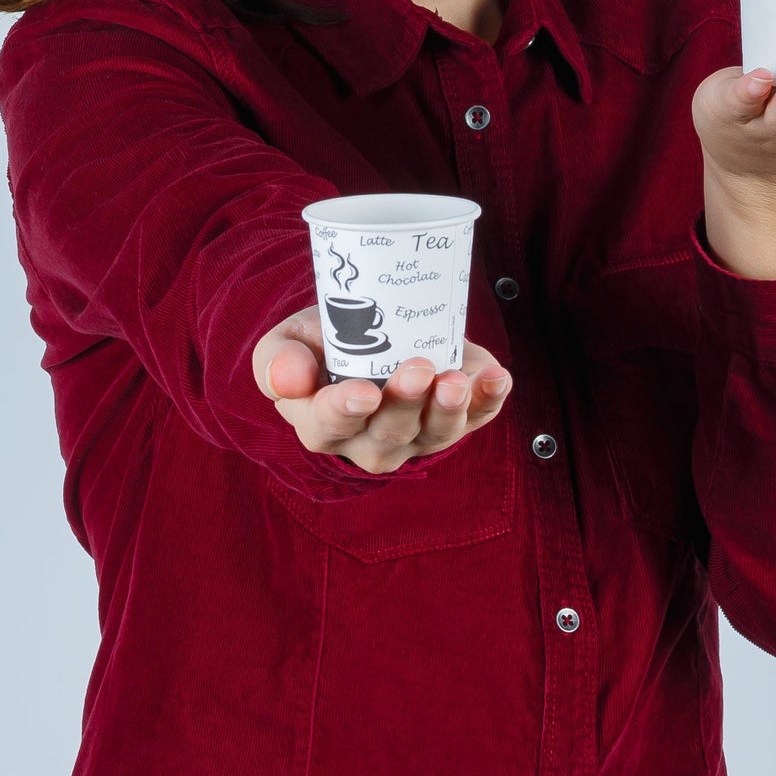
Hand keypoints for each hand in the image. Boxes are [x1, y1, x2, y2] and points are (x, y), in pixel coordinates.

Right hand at [252, 309, 515, 476]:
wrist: (365, 333)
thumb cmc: (320, 342)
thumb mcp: (287, 340)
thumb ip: (277, 360)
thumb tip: (289, 381)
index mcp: (320, 425)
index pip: (329, 425)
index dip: (345, 411)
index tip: (364, 393)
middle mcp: (371, 442)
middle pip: (390, 433)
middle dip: (407, 403)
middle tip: (418, 369)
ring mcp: (418, 436)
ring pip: (437, 433)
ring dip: (451, 408)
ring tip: (458, 381)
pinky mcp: (456, 418)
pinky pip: (478, 417)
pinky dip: (490, 398)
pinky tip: (497, 378)